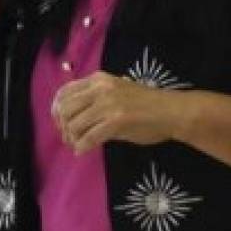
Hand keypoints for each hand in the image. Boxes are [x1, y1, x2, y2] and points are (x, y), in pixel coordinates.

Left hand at [51, 71, 180, 153]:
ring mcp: (109, 104)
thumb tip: (73, 116)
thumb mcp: (117, 92)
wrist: (172, 111)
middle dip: (62, 126)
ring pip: (74, 124)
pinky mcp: (116, 121)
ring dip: (72, 138)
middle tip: (69, 138)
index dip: (57, 110)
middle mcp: (101, 89)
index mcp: (99, 79)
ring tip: (77, 145)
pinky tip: (82, 151)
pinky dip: (82, 147)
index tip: (61, 123)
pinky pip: (89, 137)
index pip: (65, 92)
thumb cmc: (147, 104)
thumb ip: (96, 100)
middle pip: (65, 109)